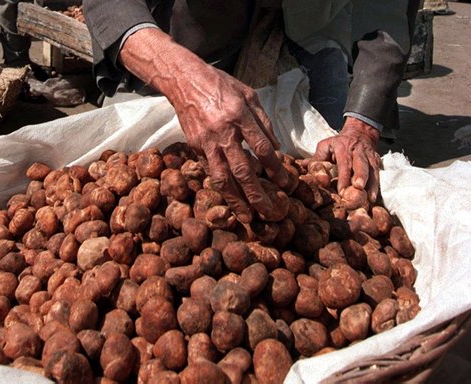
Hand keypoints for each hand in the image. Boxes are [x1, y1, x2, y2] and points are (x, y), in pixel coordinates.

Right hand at [119, 28, 287, 221]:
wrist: (184, 80)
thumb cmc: (220, 85)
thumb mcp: (248, 94)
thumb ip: (263, 121)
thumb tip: (275, 147)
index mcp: (240, 115)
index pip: (262, 148)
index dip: (276, 168)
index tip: (287, 184)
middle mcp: (223, 132)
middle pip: (243, 170)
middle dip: (257, 194)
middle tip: (270, 213)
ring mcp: (207, 141)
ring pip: (222, 177)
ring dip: (236, 200)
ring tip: (247, 217)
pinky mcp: (195, 146)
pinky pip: (211, 170)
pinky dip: (221, 186)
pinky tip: (231, 198)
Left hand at [310, 117, 380, 201]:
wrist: (360, 132)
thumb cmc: (338, 143)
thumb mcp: (326, 146)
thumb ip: (316, 158)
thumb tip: (300, 167)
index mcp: (343, 147)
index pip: (344, 163)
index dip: (343, 177)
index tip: (342, 190)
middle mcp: (357, 151)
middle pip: (361, 164)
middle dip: (360, 176)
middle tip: (358, 188)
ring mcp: (368, 156)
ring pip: (372, 170)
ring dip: (371, 184)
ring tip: (369, 198)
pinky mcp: (376, 161)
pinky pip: (378, 173)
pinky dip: (377, 186)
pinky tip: (373, 198)